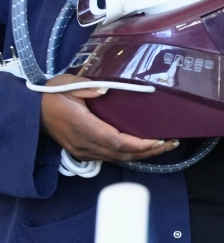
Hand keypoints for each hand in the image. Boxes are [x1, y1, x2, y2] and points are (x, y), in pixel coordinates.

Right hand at [39, 74, 178, 161]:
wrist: (32, 113)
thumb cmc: (52, 96)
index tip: (159, 140)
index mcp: (83, 127)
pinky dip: (129, 154)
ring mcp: (84, 150)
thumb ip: (85, 87)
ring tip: (164, 146)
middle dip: (149, 151)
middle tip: (171, 144)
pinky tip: (144, 149)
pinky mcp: (84, 152)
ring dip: (142, 155)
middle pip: (121, 153)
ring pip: (117, 158)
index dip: (139, 144)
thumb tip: (104, 90)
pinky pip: (110, 157)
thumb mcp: (66, 85)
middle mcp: (85, 144)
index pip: (116, 141)